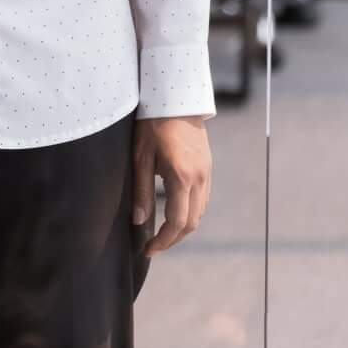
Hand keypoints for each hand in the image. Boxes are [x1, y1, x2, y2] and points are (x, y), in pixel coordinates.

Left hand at [132, 115, 211, 256]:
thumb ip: (141, 191)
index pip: (177, 223)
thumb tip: (139, 221)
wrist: (176, 97)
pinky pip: (203, 199)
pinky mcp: (208, 167)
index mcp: (182, 177)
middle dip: (173, 239)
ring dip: (183, 227)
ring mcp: (207, 173)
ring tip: (162, 231)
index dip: (163, 241)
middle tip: (154, 245)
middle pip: (192, 223)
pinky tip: (175, 211)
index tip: (149, 249)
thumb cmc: (153, 124)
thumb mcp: (140, 157)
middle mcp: (199, 178)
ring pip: (200, 212)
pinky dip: (190, 212)